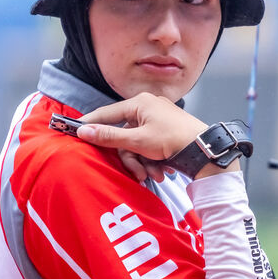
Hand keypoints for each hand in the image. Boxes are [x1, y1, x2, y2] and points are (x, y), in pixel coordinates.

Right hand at [77, 93, 231, 181]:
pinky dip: (152, 160)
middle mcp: (147, 108)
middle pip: (123, 135)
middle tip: (137, 173)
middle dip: (130, 158)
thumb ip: (109, 136)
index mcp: (139, 103)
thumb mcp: (137, 141)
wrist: (204, 150)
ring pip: (136, 144)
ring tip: (154, 174)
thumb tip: (84, 131)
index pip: (106, 113)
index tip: (73, 131)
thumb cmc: (172, 140)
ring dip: (143, 163)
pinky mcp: (165, 131)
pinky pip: (149, 146)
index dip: (90, 124)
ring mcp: (157, 119)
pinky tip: (162, 171)